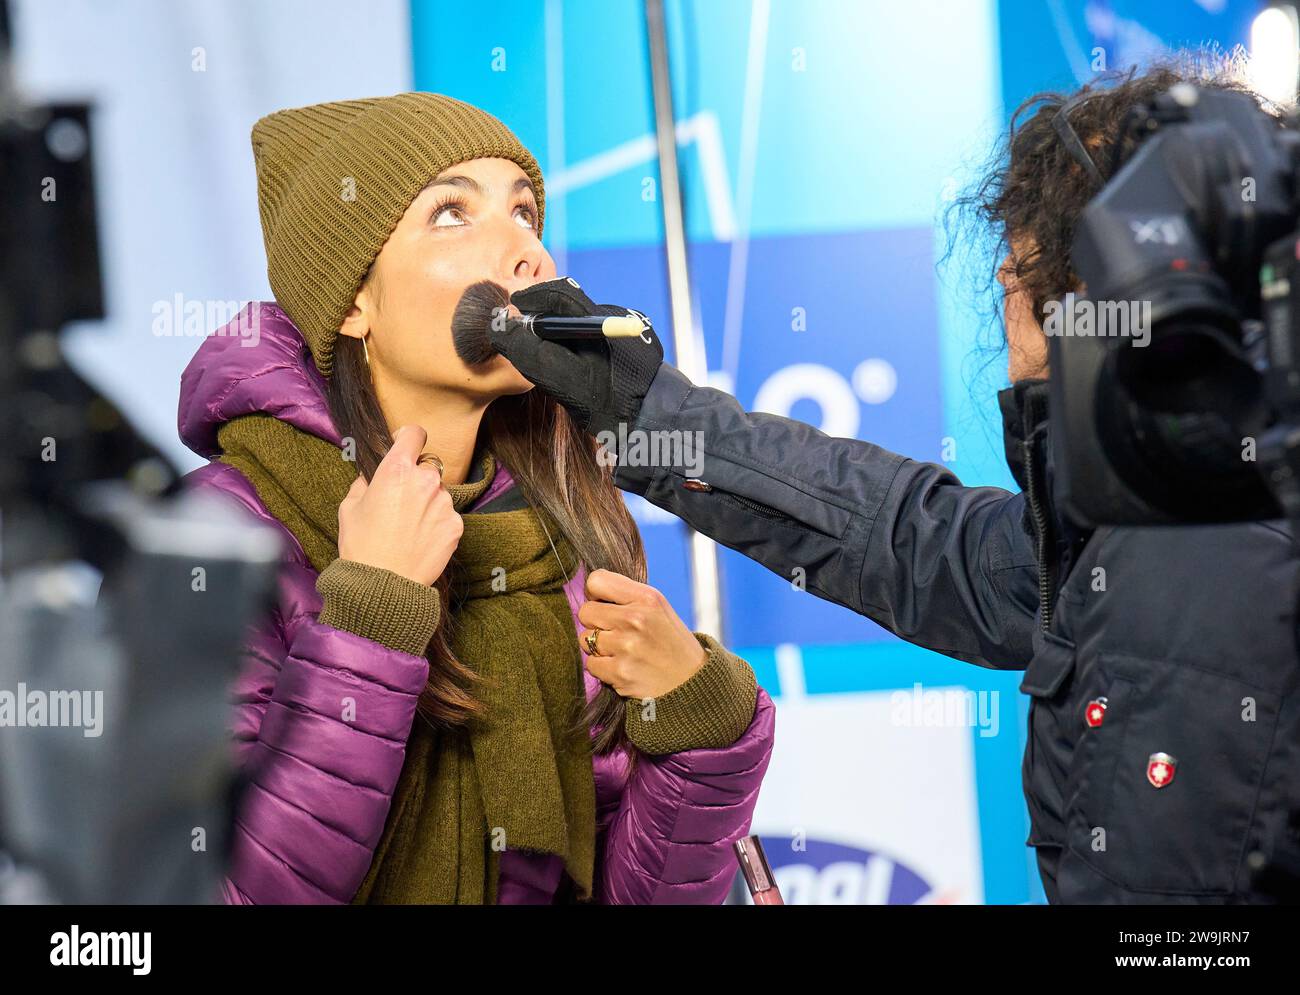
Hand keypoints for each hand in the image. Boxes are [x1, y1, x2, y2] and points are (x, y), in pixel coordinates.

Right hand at [336, 424, 462, 585]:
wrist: (383, 584)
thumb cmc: (361, 545)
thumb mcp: (349, 506)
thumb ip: (366, 482)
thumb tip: (373, 476)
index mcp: (396, 470)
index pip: (414, 434)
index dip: (409, 437)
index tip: (405, 444)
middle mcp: (425, 480)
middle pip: (427, 467)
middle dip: (416, 479)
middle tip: (400, 502)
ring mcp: (443, 503)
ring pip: (438, 493)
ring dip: (428, 502)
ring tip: (409, 527)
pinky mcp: (455, 525)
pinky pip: (447, 515)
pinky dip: (437, 523)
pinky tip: (420, 539)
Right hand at [492, 277, 664, 436]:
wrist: (653, 422)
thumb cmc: (609, 404)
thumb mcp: (564, 381)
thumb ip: (532, 352)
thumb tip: (502, 329)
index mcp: (601, 320)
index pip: (560, 294)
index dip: (533, 297)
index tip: (514, 305)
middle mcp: (619, 317)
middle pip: (570, 309)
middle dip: (545, 320)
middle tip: (525, 336)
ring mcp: (629, 331)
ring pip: (582, 326)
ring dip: (563, 337)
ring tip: (554, 361)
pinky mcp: (634, 346)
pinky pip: (597, 340)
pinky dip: (581, 348)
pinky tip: (583, 372)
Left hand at [577, 568, 706, 698]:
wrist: (690, 680)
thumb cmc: (668, 640)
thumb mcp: (658, 607)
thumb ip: (626, 595)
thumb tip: (589, 591)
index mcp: (647, 598)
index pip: (596, 581)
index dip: (595, 594)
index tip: (605, 604)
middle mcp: (636, 619)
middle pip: (585, 612)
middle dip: (595, 622)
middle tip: (615, 631)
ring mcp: (626, 647)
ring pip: (585, 639)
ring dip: (598, 647)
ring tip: (621, 650)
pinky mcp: (620, 673)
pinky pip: (591, 664)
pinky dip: (602, 667)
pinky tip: (621, 666)